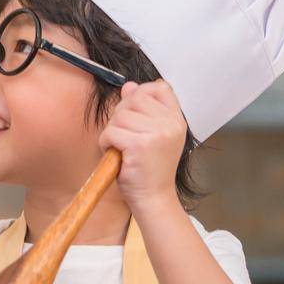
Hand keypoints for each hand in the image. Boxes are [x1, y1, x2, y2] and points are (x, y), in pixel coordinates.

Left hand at [98, 80, 187, 214]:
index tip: (136, 114)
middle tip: (126, 138)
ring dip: (112, 132)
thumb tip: (129, 86)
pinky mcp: (140, 144)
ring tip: (122, 148)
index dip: (141, 94)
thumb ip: (142, 109)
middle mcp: (171, 124)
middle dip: (121, 117)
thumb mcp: (152, 134)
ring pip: (119, 116)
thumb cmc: (149, 167)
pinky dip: (106, 143)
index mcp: (176, 119)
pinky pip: (111, 132)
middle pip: (134, 99)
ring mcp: (157, 133)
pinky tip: (117, 155)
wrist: (153, 197)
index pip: (159, 88)